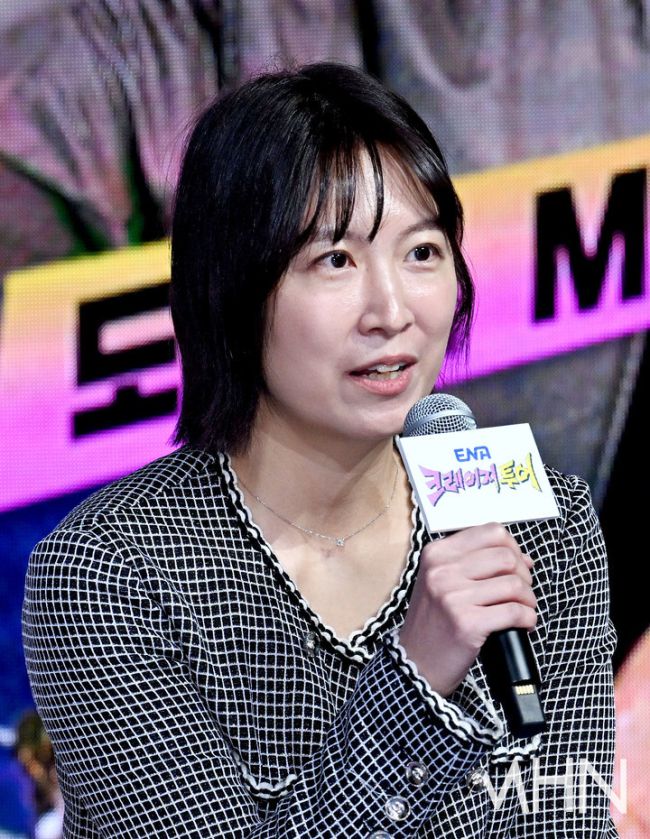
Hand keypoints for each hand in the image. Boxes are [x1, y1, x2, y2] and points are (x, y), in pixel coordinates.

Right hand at [397, 523, 535, 696]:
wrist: (415, 663)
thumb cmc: (433, 622)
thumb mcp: (441, 581)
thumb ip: (474, 563)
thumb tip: (523, 558)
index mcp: (436, 553)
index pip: (491, 532)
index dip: (513, 548)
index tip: (517, 565)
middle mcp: (442, 571)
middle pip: (506, 557)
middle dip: (524, 575)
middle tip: (521, 593)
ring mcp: (453, 596)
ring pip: (514, 584)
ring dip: (529, 600)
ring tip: (522, 610)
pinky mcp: (466, 623)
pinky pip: (515, 612)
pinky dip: (528, 619)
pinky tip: (522, 625)